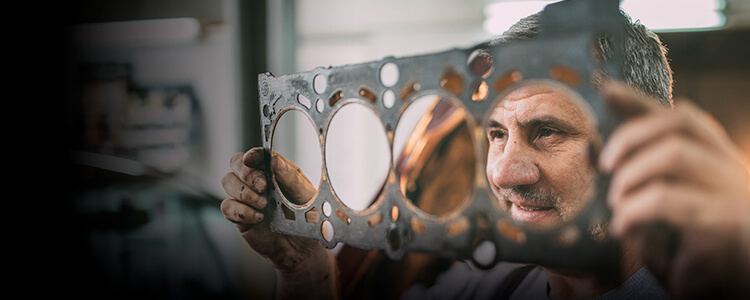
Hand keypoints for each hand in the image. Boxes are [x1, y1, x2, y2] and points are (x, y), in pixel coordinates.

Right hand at [221, 147, 338, 298]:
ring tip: (263, 204)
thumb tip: (276, 160)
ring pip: (228, 182)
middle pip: (236, 163)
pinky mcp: (240, 216)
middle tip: (263, 186)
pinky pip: (227, 207)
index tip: (252, 158)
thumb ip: (291, 178)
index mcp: (275, 170)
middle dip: (246, 172)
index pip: (257, 154)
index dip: (252, 154)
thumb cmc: (308, 218)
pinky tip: (258, 218)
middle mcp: (258, 181)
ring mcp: (247, 198)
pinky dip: (241, 211)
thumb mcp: (306, 196)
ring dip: (243, 192)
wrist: (303, 249)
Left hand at [600, 82, 749, 298]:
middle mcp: (731, 167)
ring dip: (632, 174)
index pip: (681, 116)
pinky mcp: (729, 220)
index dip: (643, 100)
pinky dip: (634, 209)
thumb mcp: (657, 210)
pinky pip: (669, 198)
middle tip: (603, 165)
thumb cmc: (685, 254)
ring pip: (675, 153)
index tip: (606, 90)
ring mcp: (734, 190)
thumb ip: (640, 181)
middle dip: (631, 135)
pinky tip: (621, 227)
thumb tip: (598, 152)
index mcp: (715, 161)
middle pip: (681, 121)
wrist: (719, 291)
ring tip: (616, 204)